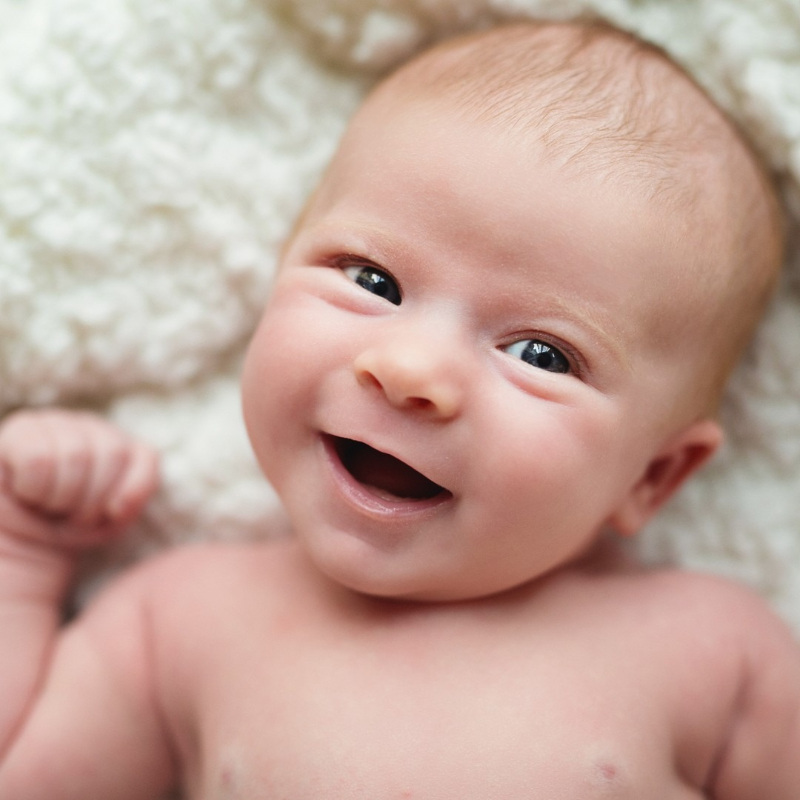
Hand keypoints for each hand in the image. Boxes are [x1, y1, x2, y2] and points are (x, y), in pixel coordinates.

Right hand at [0, 409, 158, 547]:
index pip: (146, 456)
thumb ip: (129, 503)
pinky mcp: (23, 429)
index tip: (111, 515)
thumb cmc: (69, 524)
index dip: (131, 493)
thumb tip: (118, 505)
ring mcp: (58, 422)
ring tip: (50, 505)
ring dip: (62, 496)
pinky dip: (34, 488)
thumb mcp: (110, 521)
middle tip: (72, 514)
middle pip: (113, 453)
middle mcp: (94, 427)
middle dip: (93, 499)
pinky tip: (27, 492)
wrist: (19, 538)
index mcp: (124, 445)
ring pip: (76, 455)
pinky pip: (38, 459)